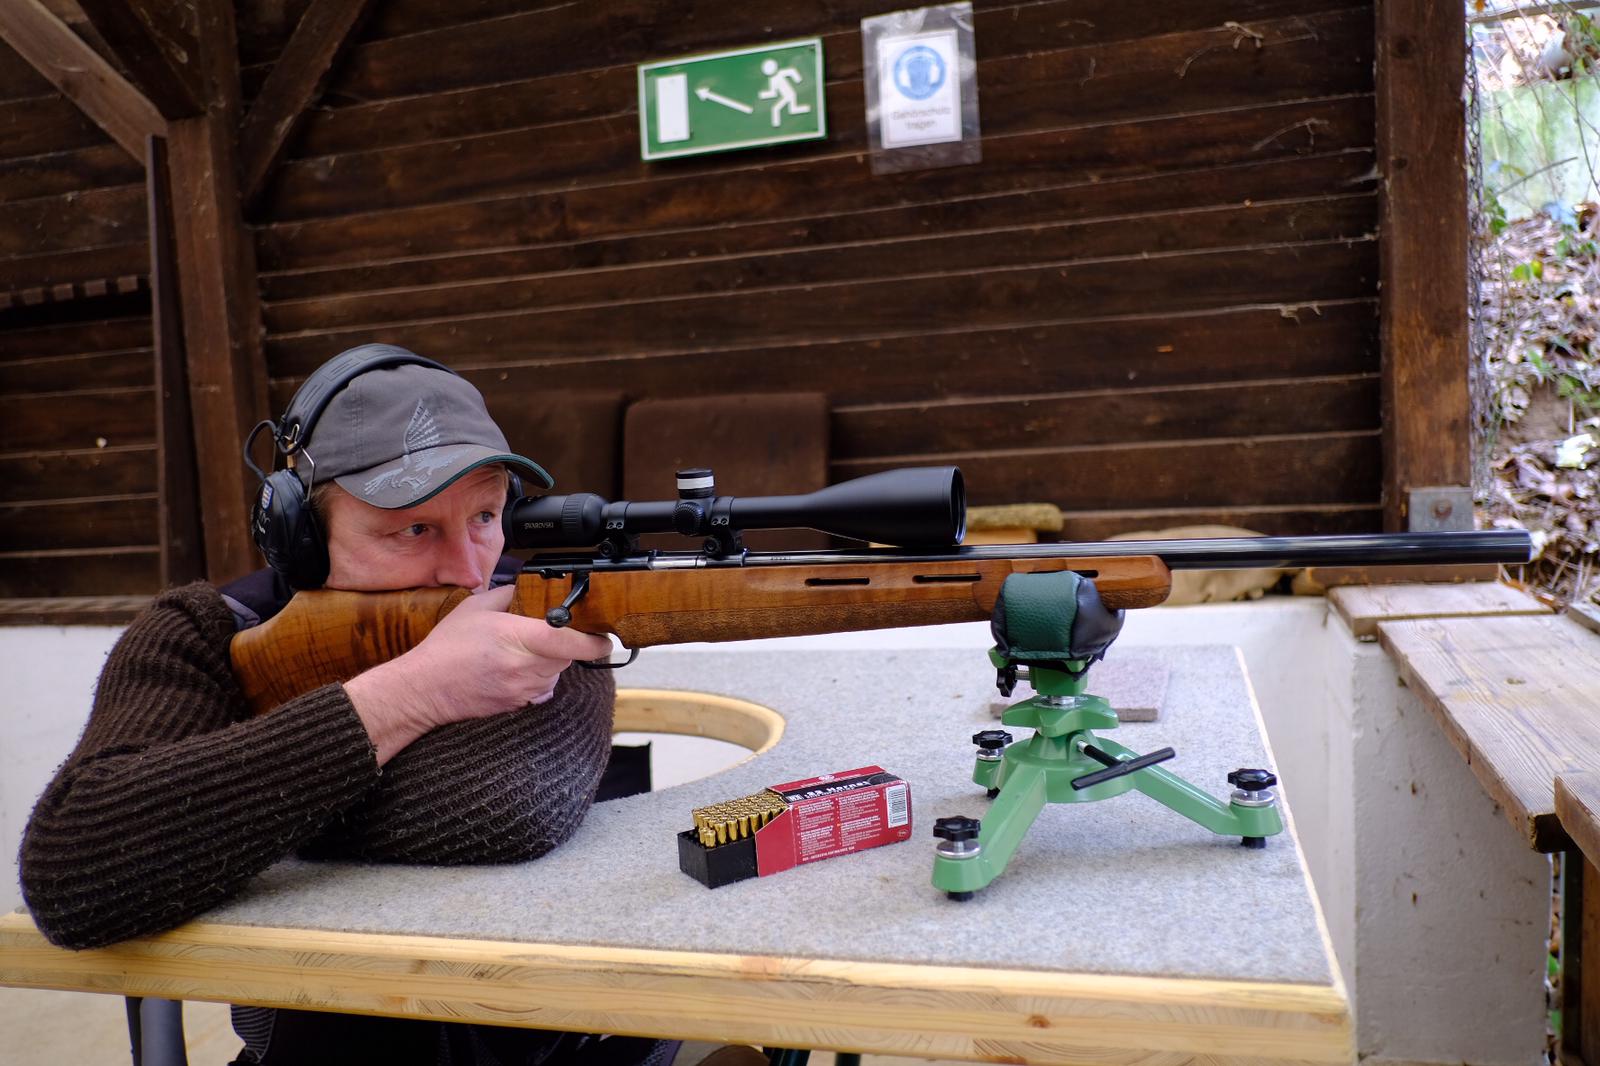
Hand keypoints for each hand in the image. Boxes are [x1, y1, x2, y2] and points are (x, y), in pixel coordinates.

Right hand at [343, 585, 611, 763]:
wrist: (425, 688)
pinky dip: (536, 677)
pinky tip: (513, 668)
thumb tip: (524, 589)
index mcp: (520, 639)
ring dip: (550, 662)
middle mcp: (526, 668)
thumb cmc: (447, 647)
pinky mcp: (517, 705)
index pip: (571, 642)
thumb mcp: (475, 607)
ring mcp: (523, 690)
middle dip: (565, 645)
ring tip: (523, 651)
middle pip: (568, 658)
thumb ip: (506, 594)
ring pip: (556, 674)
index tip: (604, 636)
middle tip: (551, 633)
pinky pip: (540, 688)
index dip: (594, 641)